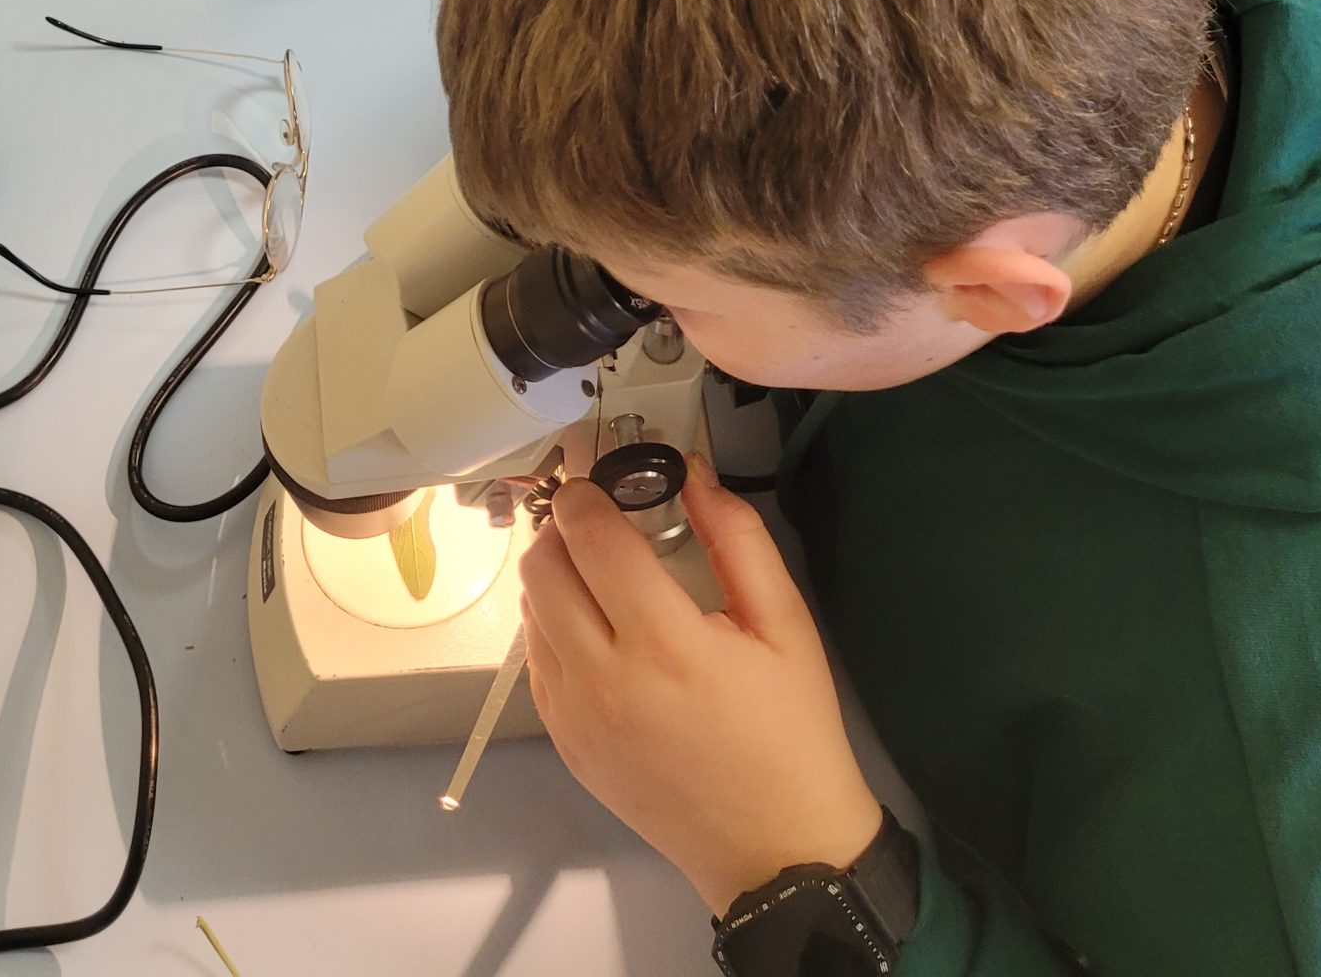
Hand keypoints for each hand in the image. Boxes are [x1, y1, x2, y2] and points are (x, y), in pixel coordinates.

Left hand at [520, 460, 881, 915]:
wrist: (778, 849)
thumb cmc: (791, 729)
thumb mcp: (784, 623)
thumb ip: (737, 537)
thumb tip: (692, 472)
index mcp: (664, 643)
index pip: (591, 539)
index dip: (587, 493)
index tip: (600, 476)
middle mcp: (603, 679)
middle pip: (542, 569)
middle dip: (563, 527)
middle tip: (598, 518)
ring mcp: (575, 718)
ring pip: (529, 614)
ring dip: (553, 576)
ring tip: (596, 569)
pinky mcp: (566, 746)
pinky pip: (536, 663)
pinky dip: (551, 628)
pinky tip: (593, 625)